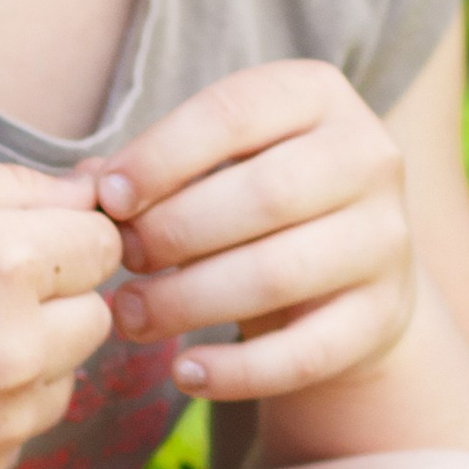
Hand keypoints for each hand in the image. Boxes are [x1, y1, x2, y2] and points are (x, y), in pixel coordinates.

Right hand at [0, 156, 123, 468]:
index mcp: (5, 260)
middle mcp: (17, 346)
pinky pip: (25, 427)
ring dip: (28, 357)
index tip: (14, 243)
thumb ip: (17, 185)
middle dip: (53, 300)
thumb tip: (99, 195)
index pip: (103, 242)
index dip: (64, 237)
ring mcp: (2, 417)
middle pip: (98, 314)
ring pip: (67, 375)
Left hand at [96, 61, 413, 402]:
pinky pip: (306, 352)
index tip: (107, 200)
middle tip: (120, 260)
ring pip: (278, 274)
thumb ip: (151, 168)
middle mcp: (369, 157)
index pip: (232, 112)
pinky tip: (186, 372)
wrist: (349, 276)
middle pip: (263, 195)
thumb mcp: (215, 164)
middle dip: (173, 232)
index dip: (161, 156)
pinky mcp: (385, 316)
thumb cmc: (257, 205)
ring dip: (189, 301)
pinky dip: (238, 372)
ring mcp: (387, 239)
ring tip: (132, 316)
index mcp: (318, 96)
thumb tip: (82, 190)